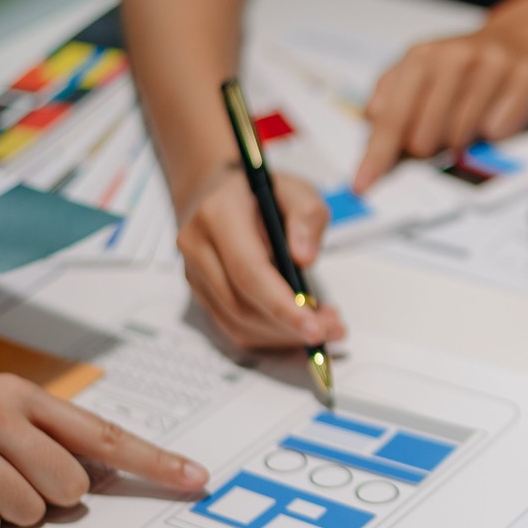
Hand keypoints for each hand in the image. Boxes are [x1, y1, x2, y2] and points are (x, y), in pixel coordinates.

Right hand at [0, 368, 208, 527]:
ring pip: (25, 510)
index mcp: (24, 397)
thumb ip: (55, 435)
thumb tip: (105, 474)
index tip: (195, 480)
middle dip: (50, 498)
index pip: (104, 435)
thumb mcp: (3, 405)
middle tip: (14, 479)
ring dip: (9, 512)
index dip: (153, 462)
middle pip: (67, 485)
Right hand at [174, 163, 346, 349]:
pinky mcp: (200, 294)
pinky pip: (234, 328)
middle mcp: (197, 247)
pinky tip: (297, 330)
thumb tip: (304, 258)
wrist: (216, 192)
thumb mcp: (296, 190)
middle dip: (291, 326)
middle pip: (242, 305)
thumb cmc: (260, 193)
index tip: (316, 328)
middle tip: (334, 329)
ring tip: (325, 326)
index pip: (249, 272)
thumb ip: (307, 216)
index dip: (283, 307)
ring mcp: (194, 274)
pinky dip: (269, 337)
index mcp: (218, 215)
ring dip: (284, 335)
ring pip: (238, 323)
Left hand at [353, 19, 527, 190]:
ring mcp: (491, 66)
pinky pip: (498, 131)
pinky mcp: (523, 79)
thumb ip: (391, 94)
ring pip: (461, 139)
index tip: (363, 185)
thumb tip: (372, 119)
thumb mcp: (419, 69)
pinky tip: (495, 110)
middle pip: (424, 138)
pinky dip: (494, 131)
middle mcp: (454, 57)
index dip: (377, 155)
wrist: (518, 39)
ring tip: (468, 117)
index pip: (392, 118)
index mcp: (421, 56)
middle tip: (438, 131)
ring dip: (461, 139)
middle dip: (426, 147)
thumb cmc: (461, 65)